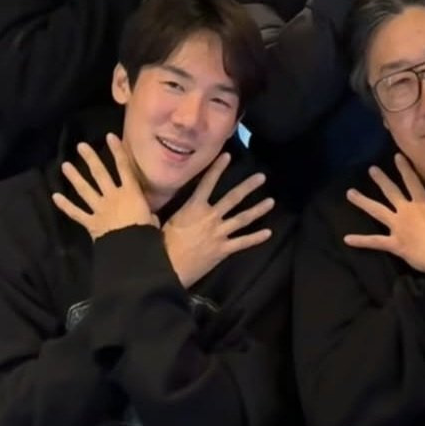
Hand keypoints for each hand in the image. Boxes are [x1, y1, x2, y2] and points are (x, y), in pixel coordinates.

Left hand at [52, 137, 155, 240]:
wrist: (131, 248)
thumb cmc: (146, 232)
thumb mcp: (151, 217)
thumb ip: (146, 211)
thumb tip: (146, 213)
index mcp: (131, 192)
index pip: (124, 167)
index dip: (117, 151)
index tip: (109, 136)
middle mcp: (113, 196)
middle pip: (100, 174)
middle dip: (90, 159)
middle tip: (80, 146)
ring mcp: (100, 208)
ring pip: (85, 190)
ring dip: (74, 177)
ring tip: (64, 166)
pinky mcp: (91, 222)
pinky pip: (76, 213)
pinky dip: (65, 206)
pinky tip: (55, 197)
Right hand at [161, 155, 274, 288]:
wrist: (166, 270)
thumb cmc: (160, 246)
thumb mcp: (160, 223)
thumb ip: (162, 211)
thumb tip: (152, 204)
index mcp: (193, 208)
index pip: (207, 183)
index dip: (217, 169)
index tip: (227, 155)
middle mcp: (210, 217)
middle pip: (233, 198)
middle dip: (248, 187)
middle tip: (262, 177)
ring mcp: (219, 233)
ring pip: (242, 218)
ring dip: (258, 209)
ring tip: (271, 201)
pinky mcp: (223, 250)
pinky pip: (243, 242)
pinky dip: (256, 238)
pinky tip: (268, 233)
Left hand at [344, 157, 424, 273]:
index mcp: (423, 202)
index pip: (412, 180)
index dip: (404, 167)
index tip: (396, 156)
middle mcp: (407, 210)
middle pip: (391, 191)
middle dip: (381, 180)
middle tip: (371, 169)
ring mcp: (398, 226)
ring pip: (377, 210)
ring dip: (363, 201)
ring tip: (350, 193)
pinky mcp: (394, 243)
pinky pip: (375, 241)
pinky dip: (361, 241)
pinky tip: (347, 239)